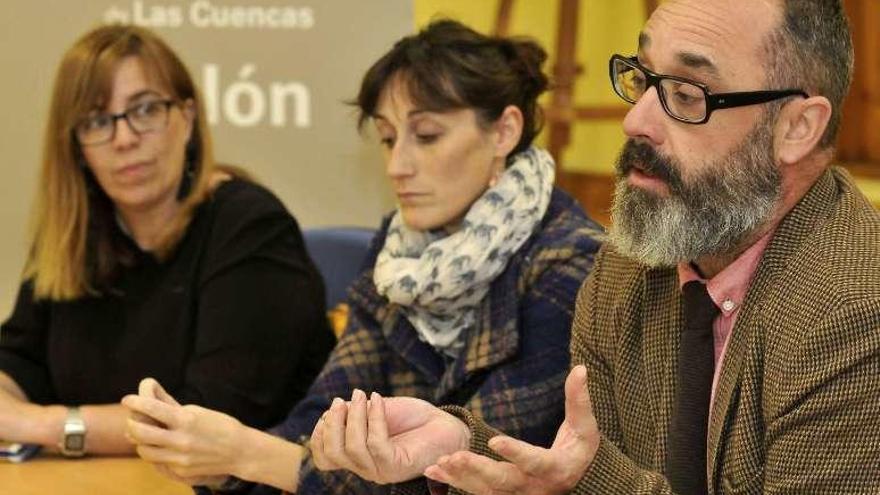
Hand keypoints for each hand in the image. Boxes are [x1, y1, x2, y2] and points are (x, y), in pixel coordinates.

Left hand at [121, 378, 244, 483]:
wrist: (239, 451)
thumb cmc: (220, 426)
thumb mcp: (197, 411)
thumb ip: (171, 406)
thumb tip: (150, 393)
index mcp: (186, 419)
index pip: (151, 408)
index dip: (134, 401)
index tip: (127, 399)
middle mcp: (180, 439)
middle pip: (139, 432)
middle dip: (131, 423)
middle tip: (131, 419)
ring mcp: (180, 458)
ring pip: (144, 450)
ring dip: (140, 441)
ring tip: (146, 435)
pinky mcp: (181, 471)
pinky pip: (158, 462)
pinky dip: (156, 453)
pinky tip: (162, 448)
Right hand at [310, 389, 470, 483]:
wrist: (448, 425)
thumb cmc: (412, 418)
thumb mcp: (377, 411)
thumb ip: (355, 413)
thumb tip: (334, 409)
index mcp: (358, 457)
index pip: (325, 459)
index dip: (319, 436)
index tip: (328, 412)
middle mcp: (367, 467)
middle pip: (334, 454)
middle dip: (333, 424)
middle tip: (342, 400)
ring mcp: (381, 470)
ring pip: (353, 448)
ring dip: (354, 416)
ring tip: (360, 395)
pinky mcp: (398, 466)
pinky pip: (377, 443)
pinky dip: (374, 418)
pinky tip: (379, 399)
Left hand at [423, 365, 599, 494]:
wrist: (578, 482)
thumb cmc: (581, 451)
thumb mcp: (585, 426)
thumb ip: (579, 400)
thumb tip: (581, 369)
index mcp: (555, 469)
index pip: (535, 462)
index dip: (516, 453)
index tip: (494, 440)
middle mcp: (534, 488)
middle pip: (504, 481)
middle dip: (479, 469)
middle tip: (456, 455)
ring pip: (486, 490)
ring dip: (462, 476)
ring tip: (441, 461)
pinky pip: (476, 492)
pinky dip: (455, 482)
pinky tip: (434, 470)